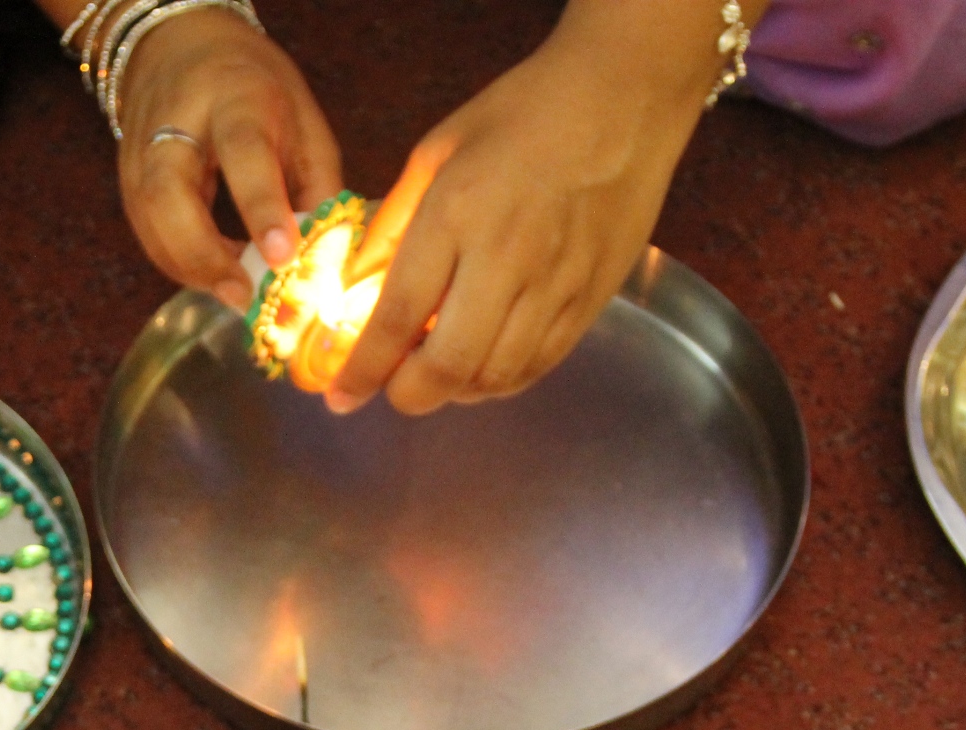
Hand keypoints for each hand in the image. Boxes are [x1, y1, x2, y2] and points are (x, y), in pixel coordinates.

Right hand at [114, 10, 341, 307]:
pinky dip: (178, 262)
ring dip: (190, 267)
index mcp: (236, 96)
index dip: (261, 206)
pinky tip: (211, 276)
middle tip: (243, 296)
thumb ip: (317, 188)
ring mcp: (141, 148)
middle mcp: (176, 119)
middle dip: (204, 255)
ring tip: (234, 293)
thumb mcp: (304, 121)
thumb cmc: (257, 88)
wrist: (181, 46)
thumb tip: (321, 261)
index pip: (243, 152)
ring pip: (149, 220)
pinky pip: (146, 231)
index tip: (281, 255)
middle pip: (169, 193)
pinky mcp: (125, 176)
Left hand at [327, 19, 708, 415]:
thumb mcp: (437, 151)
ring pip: (496, 378)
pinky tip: (482, 363)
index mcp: (456, 214)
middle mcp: (507, 258)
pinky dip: (500, 380)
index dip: (363, 370)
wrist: (625, 97)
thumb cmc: (524, 113)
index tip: (340, 398)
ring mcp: (557, 284)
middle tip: (391, 388)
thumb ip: (393, 227)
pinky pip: (539, 365)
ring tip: (436, 369)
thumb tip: (356, 292)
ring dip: (454, 391)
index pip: (399, 316)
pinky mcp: (592, 299)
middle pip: (449, 367)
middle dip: (409, 395)